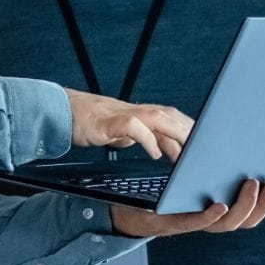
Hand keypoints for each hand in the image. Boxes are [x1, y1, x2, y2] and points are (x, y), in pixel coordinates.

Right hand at [66, 89, 192, 161]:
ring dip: (174, 133)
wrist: (60, 110)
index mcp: (138, 113)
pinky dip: (147, 139)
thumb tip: (161, 148)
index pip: (171, 116)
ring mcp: (121, 115)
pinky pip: (132, 127)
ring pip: (156, 118)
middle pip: (169, 116)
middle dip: (189, 132)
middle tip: (204, 150)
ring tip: (186, 153)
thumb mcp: (120, 132)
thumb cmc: (89, 121)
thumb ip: (140, 137)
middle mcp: (133, 111)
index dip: (188, 127)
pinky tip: (154, 154)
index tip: (204, 143)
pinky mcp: (107, 123)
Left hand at [110, 178, 264, 236]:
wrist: (126, 207)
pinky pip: (196, 221)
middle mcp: (208, 219)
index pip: (249, 212)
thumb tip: (233, 145)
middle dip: (261, 204)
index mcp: (216, 209)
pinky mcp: (172, 222)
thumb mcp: (189, 175)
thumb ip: (209, 168)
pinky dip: (211, 215)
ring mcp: (192, 222)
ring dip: (242, 206)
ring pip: (226, 223)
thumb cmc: (161, 191)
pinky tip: (220, 203)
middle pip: (244, 220)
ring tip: (251, 185)